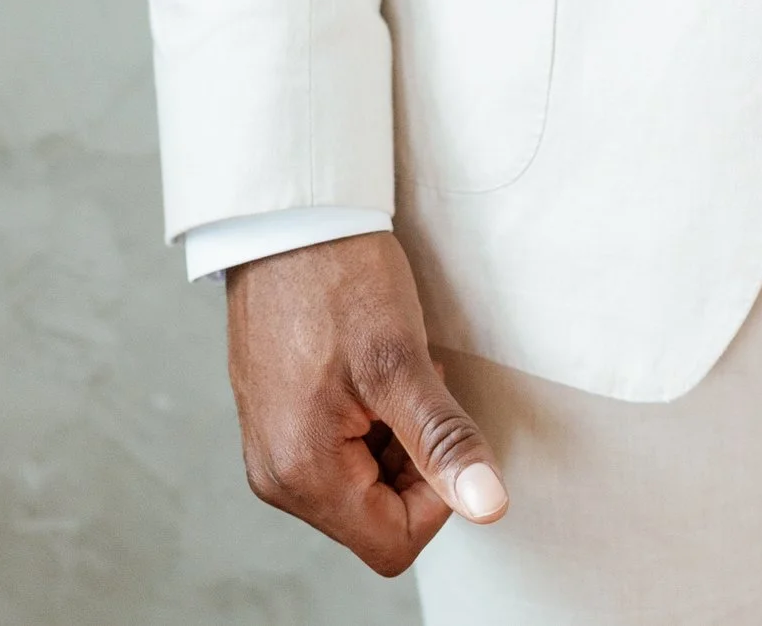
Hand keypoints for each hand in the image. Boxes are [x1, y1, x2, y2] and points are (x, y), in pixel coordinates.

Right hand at [225, 231, 508, 574]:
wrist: (286, 218)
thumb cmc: (337, 277)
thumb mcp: (403, 359)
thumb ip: (444, 442)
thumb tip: (488, 505)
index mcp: (302, 473)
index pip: (393, 543)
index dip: (436, 496)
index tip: (441, 423)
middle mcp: (277, 476)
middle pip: (375, 518)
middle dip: (414, 460)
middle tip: (418, 386)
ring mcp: (272, 450)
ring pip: (360, 486)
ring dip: (394, 436)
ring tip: (392, 370)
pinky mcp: (276, 422)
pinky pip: (337, 454)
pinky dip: (368, 421)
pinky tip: (370, 368)